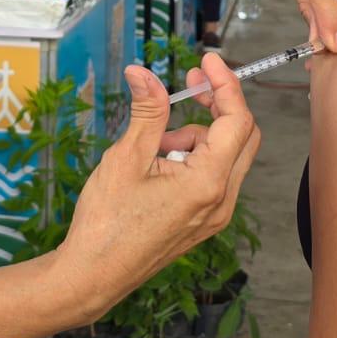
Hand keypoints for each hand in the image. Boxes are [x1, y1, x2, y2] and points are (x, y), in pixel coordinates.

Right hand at [57, 54, 258, 319]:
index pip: (237, 120)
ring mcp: (215, 214)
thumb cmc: (106, 223)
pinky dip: (194, 156)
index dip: (225, 84)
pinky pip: (213, 176)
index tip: (206, 61)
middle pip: (242, 135)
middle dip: (218, 104)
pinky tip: (157, 160)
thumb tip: (144, 73)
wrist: (94, 275)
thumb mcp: (125, 158)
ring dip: (198, 133)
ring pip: (227, 155)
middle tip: (188, 86)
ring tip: (152, 141)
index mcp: (207, 183)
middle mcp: (221, 200)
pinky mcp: (203, 221)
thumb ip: (146, 112)